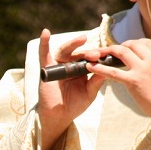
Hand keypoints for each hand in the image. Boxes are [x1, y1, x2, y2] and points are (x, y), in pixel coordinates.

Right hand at [37, 29, 106, 149]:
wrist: (59, 116)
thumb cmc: (75, 104)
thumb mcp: (90, 92)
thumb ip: (97, 81)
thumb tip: (107, 68)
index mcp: (81, 70)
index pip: (89, 58)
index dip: (97, 56)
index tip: (107, 55)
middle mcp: (69, 65)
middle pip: (79, 53)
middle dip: (89, 52)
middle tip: (97, 54)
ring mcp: (58, 65)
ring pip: (65, 50)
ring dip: (73, 44)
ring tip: (82, 39)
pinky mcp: (46, 68)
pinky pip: (44, 54)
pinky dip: (43, 43)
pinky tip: (46, 33)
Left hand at [91, 38, 150, 125]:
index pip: (146, 42)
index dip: (135, 44)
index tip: (129, 48)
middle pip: (133, 44)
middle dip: (122, 46)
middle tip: (115, 50)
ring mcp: (143, 69)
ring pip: (122, 52)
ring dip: (110, 51)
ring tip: (102, 54)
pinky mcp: (133, 81)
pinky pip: (113, 71)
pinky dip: (99, 68)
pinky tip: (89, 66)